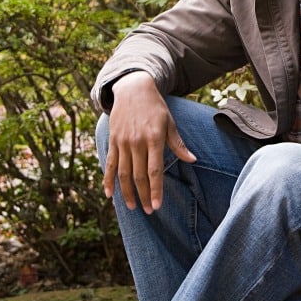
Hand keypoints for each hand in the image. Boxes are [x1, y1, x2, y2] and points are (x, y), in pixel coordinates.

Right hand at [102, 71, 195, 212]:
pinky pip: (109, 164)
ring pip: (122, 173)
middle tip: (147, 211)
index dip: (155, 190)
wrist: (133, 89)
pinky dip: (107, 180)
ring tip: (132, 206)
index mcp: (154, 138)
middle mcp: (136, 142)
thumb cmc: (155, 107)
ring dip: (126, 192)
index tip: (156, 206)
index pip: (154, 170)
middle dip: (143, 195)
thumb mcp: (170, 122)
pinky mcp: (113, 141)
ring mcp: (122, 142)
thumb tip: (192, 159)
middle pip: (138, 175)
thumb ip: (178, 144)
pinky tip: (109, 195)